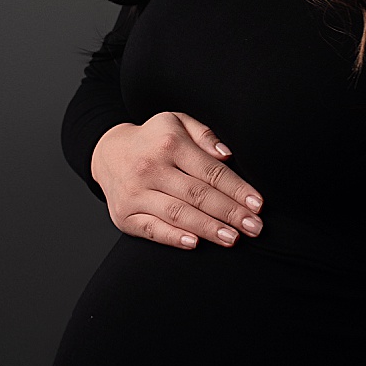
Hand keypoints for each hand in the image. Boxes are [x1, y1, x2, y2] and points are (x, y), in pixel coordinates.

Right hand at [90, 110, 263, 250]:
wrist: (107, 153)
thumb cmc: (153, 140)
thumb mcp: (176, 122)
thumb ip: (204, 135)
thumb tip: (227, 155)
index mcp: (170, 144)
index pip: (211, 171)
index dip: (237, 189)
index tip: (257, 204)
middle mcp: (151, 168)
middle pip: (198, 195)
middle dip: (230, 213)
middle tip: (254, 227)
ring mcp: (135, 193)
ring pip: (178, 214)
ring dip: (208, 228)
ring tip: (232, 238)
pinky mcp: (124, 215)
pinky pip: (152, 229)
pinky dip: (173, 237)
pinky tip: (195, 243)